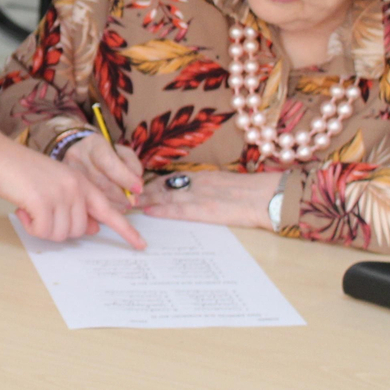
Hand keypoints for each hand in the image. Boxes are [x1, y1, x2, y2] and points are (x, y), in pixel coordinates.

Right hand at [0, 137, 145, 247]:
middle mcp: (75, 188)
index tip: (141, 245)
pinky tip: (22, 209)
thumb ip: (75, 205)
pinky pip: (42, 231)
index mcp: (81, 182)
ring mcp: (60, 194)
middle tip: (40, 212)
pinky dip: (30, 226)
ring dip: (42, 228)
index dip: (126, 231)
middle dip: (58, 229)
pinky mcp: (42, 202)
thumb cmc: (20, 171)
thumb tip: (92, 228)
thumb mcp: (54, 185)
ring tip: (30, 208)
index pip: (109, 211)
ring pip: (60, 234)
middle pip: (79, 232)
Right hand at [61, 137, 144, 211]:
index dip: (126, 178)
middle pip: (101, 182)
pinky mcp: (62, 186)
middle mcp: (77, 157)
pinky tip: (111, 209)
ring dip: (114, 204)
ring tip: (125, 205)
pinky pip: (83, 203)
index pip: (110, 163)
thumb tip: (136, 184)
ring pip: (92, 195)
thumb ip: (131, 164)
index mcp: (93, 145)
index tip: (139, 188)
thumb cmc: (103, 153)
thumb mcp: (120, 151)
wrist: (75, 150)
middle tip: (133, 201)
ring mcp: (67, 173)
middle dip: (121, 195)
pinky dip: (100, 210)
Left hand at [133, 170, 280, 229]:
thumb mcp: (225, 183)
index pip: (169, 179)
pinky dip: (162, 211)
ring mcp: (200, 196)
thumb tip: (191, 191)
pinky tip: (148, 212)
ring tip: (126, 205)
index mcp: (202, 177)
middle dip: (140, 192)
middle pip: (161, 187)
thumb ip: (206, 186)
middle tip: (121, 197)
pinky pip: (179, 210)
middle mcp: (197, 184)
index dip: (148, 184)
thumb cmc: (251, 193)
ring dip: (144, 201)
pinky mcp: (206, 210)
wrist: (268, 197)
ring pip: (165, 197)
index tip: (133, 188)